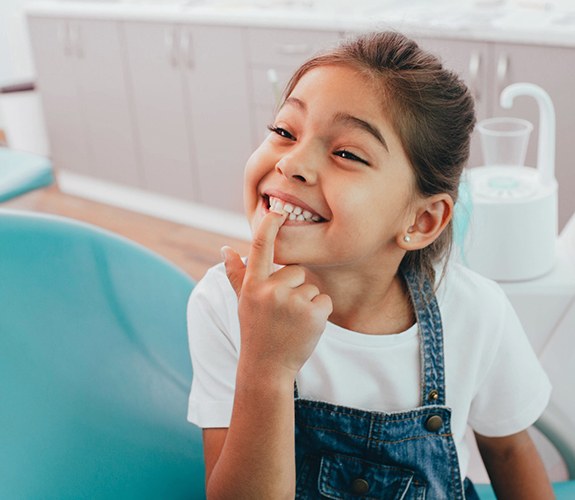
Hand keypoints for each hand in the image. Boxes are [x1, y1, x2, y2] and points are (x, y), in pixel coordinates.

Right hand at [222, 211, 332, 376]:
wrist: (267, 368)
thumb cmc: (255, 331)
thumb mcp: (243, 302)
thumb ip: (236, 274)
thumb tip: (225, 249)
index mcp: (253, 285)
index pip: (260, 247)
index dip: (269, 225)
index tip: (277, 209)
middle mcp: (270, 290)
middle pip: (296, 270)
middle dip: (294, 288)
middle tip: (282, 313)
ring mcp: (292, 302)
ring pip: (311, 287)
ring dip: (306, 303)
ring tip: (291, 323)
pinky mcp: (313, 313)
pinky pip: (324, 300)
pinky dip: (319, 313)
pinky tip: (305, 328)